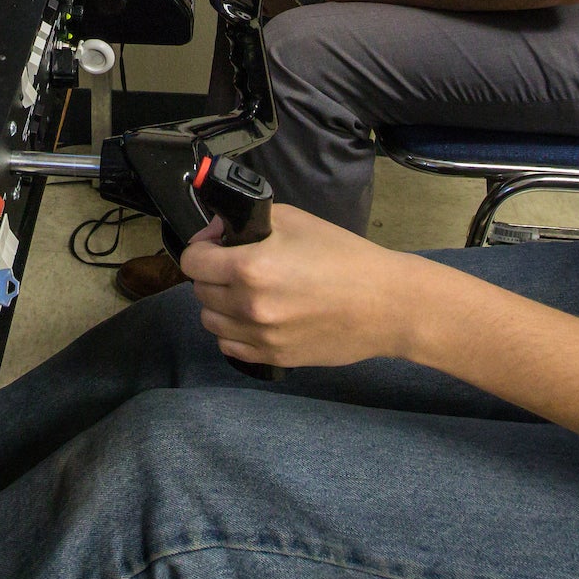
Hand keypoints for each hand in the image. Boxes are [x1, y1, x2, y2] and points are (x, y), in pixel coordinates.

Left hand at [180, 203, 421, 369]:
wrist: (385, 304)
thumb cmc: (344, 256)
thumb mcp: (294, 220)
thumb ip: (246, 223)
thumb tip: (215, 233)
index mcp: (251, 268)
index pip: (193, 261)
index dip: (202, 247)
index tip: (216, 243)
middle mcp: (249, 306)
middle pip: (200, 290)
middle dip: (213, 274)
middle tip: (236, 264)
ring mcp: (260, 337)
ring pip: (211, 321)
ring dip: (220, 304)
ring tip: (246, 292)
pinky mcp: (274, 357)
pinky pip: (230, 346)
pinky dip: (234, 330)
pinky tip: (254, 317)